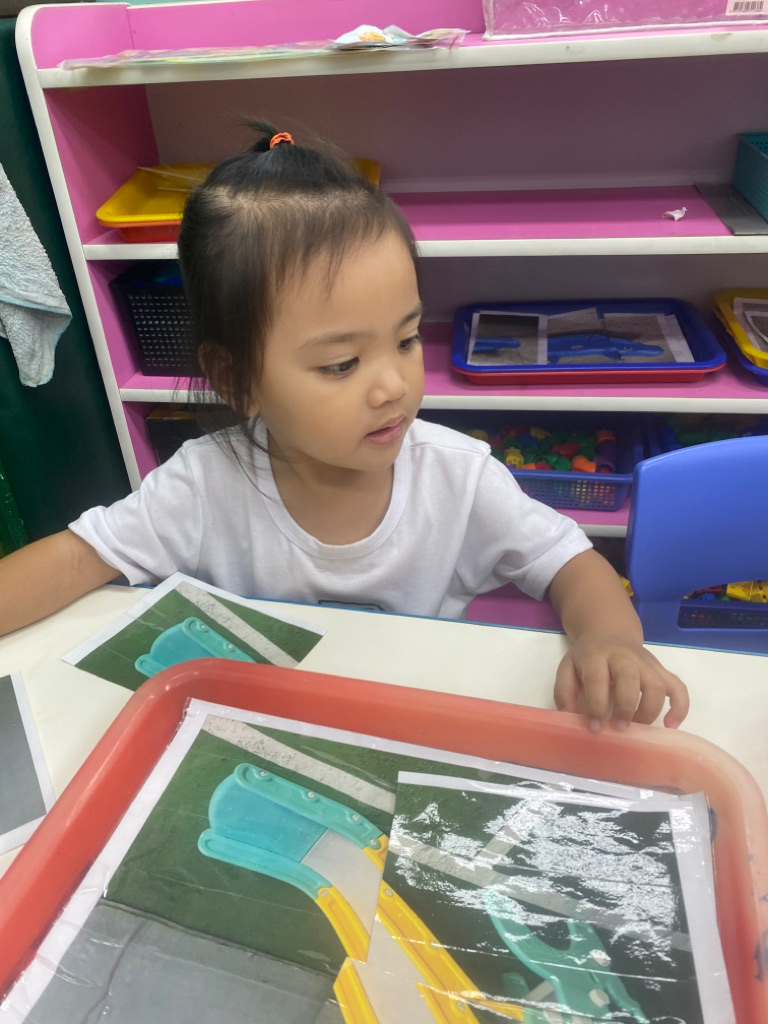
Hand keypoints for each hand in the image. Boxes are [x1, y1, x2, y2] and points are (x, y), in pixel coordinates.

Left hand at [553, 630, 688, 731]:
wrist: (610, 632)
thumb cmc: (588, 656)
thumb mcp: (568, 667)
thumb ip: (564, 691)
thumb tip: (569, 716)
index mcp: (597, 656)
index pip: (597, 679)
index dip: (595, 705)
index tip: (594, 727)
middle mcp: (624, 657)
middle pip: (630, 677)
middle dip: (626, 706)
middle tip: (619, 727)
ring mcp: (646, 663)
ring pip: (658, 683)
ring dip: (651, 710)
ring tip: (639, 728)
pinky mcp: (661, 670)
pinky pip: (678, 687)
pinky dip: (680, 707)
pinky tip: (670, 725)